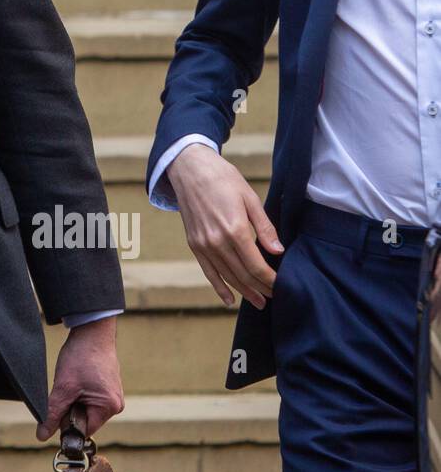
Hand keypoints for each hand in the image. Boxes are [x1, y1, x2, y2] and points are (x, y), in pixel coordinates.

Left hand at [35, 316, 122, 439]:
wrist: (91, 331)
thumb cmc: (81, 356)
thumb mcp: (63, 387)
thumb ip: (53, 413)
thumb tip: (41, 436)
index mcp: (109, 407)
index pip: (84, 430)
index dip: (68, 422)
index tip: (59, 407)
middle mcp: (116, 404)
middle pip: (86, 420)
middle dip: (72, 408)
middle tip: (66, 389)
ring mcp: (113, 395)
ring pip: (86, 408)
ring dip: (75, 399)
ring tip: (73, 380)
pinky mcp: (109, 387)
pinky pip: (91, 398)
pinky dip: (80, 391)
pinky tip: (78, 377)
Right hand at [167, 143, 282, 309]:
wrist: (190, 169)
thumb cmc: (223, 179)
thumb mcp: (250, 198)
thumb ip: (264, 227)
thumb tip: (278, 251)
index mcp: (234, 229)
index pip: (256, 265)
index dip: (270, 279)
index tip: (282, 285)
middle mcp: (217, 241)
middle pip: (242, 274)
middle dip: (260, 288)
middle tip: (275, 297)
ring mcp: (203, 244)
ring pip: (226, 276)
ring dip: (243, 292)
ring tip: (258, 302)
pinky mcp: (194, 244)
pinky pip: (207, 271)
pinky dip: (218, 287)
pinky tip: (229, 299)